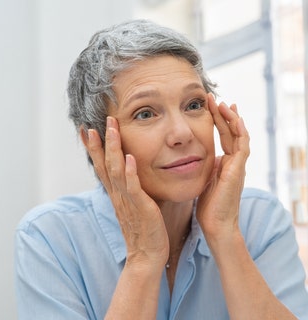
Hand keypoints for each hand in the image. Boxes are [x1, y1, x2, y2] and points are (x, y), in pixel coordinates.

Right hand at [87, 117, 168, 269]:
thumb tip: (129, 172)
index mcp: (115, 194)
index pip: (101, 167)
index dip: (93, 148)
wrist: (147, 255)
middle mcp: (117, 195)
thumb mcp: (132, 205)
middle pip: (104, 165)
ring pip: (116, 171)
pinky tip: (129, 158)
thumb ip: (128, 188)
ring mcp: (127, 201)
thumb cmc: (143, 229)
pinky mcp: (141, 208)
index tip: (87, 130)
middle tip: (94, 123)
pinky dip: (130, 173)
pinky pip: (133, 188)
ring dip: (113, 149)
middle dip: (99, 143)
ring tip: (112, 129)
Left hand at [196, 93, 249, 243]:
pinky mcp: (238, 170)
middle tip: (214, 99)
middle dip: (223, 115)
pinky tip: (234, 119)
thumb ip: (205, 167)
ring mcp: (237, 166)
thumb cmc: (208, 206)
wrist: (216, 224)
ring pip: (239, 136)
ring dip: (232, 119)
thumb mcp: (204, 180)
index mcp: (224, 163)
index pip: (223, 137)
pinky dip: (240, 132)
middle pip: (231, 132)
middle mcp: (233, 162)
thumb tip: (199, 157)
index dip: (217, 121)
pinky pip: (242, 146)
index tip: (210, 107)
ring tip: (223, 103)